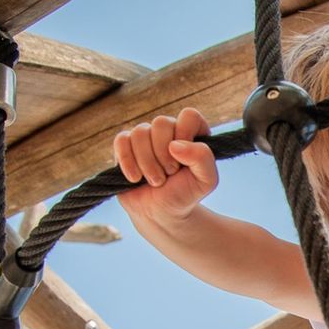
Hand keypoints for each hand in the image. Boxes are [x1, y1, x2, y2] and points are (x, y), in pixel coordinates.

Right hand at [113, 108, 217, 224]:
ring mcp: (146, 136)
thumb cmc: (185, 194)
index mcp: (192, 133)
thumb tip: (175, 145)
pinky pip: (121, 140)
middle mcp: (169, 130)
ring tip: (155, 181)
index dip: (185, 136)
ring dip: (147, 163)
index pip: (189, 116)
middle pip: (161, 122)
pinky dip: (128, 162)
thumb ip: (202, 158)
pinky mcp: (125, 145)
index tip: (183, 160)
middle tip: (169, 174)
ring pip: (140, 132)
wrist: (161, 212)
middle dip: (164, 154)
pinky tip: (135, 178)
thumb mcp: (206, 180)